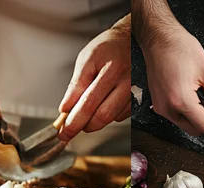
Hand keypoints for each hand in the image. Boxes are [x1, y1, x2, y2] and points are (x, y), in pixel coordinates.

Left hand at [58, 19, 130, 140]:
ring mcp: (134, 90)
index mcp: (109, 68)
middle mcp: (124, 79)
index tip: (63, 131)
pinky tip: (103, 105)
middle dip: (83, 126)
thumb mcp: (86, 60)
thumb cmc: (108, 49)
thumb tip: (66, 109)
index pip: (87, 101)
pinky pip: (120, 116)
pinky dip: (108, 116)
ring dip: (94, 122)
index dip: (74, 120)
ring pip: (111, 118)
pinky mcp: (139, 98)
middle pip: (102, 114)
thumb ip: (76, 85)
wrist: (132, 40)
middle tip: (70, 129)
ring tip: (85, 114)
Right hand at [140, 28, 203, 144]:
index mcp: (182, 100)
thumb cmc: (180, 49)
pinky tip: (196, 102)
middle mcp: (168, 108)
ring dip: (199, 121)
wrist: (159, 40)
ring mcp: (161, 107)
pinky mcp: (158, 104)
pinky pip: (177, 117)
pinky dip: (188, 114)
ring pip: (185, 125)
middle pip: (195, 130)